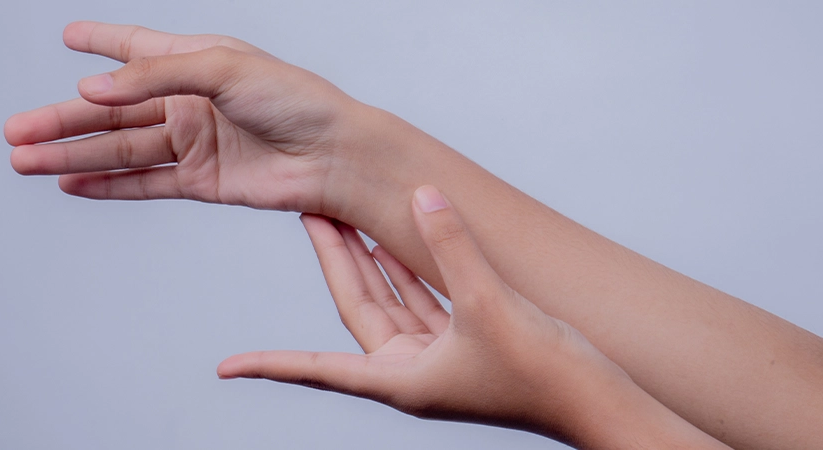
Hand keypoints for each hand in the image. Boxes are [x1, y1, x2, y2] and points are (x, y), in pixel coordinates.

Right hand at [6, 21, 395, 214]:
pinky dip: (109, 186)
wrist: (336, 156)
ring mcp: (195, 143)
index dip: (102, 42)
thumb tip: (91, 89)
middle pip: (113, 112)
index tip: (68, 36)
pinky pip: (146, 183)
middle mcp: (190, 102)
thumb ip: (154, 75)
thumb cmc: (296, 100)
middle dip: (62, 122)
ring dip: (73, 157)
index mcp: (196, 62)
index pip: (136, 48)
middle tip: (14, 131)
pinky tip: (73, 185)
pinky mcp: (203, 181)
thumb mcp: (222, 69)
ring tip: (25, 161)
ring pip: (121, 150)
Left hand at [217, 186, 726, 448]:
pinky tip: (394, 236)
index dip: (268, 367)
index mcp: (399, 379)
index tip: (225, 369)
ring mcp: (434, 356)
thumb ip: (451, 246)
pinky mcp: (461, 341)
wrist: (597, 399)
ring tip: (343, 212)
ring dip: (368, 258)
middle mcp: (408, 370)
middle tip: (307, 210)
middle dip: (333, 259)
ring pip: (388, 300)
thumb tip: (422, 195)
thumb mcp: (488, 303)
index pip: (316, 370)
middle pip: (355, 308)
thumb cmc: (543, 373)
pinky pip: (420, 299)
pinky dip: (406, 269)